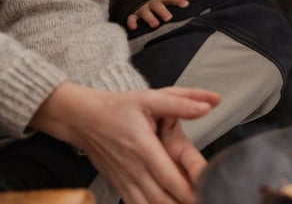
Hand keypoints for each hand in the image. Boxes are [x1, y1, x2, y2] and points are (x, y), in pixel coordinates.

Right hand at [31, 82, 219, 203]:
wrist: (81, 119)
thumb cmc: (118, 108)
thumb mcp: (150, 98)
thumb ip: (182, 102)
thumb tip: (210, 104)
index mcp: (143, 147)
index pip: (170, 177)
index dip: (191, 190)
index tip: (210, 191)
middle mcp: (133, 169)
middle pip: (162, 199)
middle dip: (186, 203)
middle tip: (209, 200)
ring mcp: (124, 181)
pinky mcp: (119, 186)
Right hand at [128, 0, 191, 30]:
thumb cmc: (158, 2)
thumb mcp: (168, 0)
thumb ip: (180, 0)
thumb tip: (198, 0)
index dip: (178, 0)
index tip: (186, 4)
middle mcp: (152, 2)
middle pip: (157, 5)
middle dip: (162, 11)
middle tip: (169, 17)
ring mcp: (142, 8)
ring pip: (145, 11)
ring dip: (149, 17)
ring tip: (155, 24)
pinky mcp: (133, 14)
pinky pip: (131, 18)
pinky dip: (131, 22)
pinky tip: (134, 28)